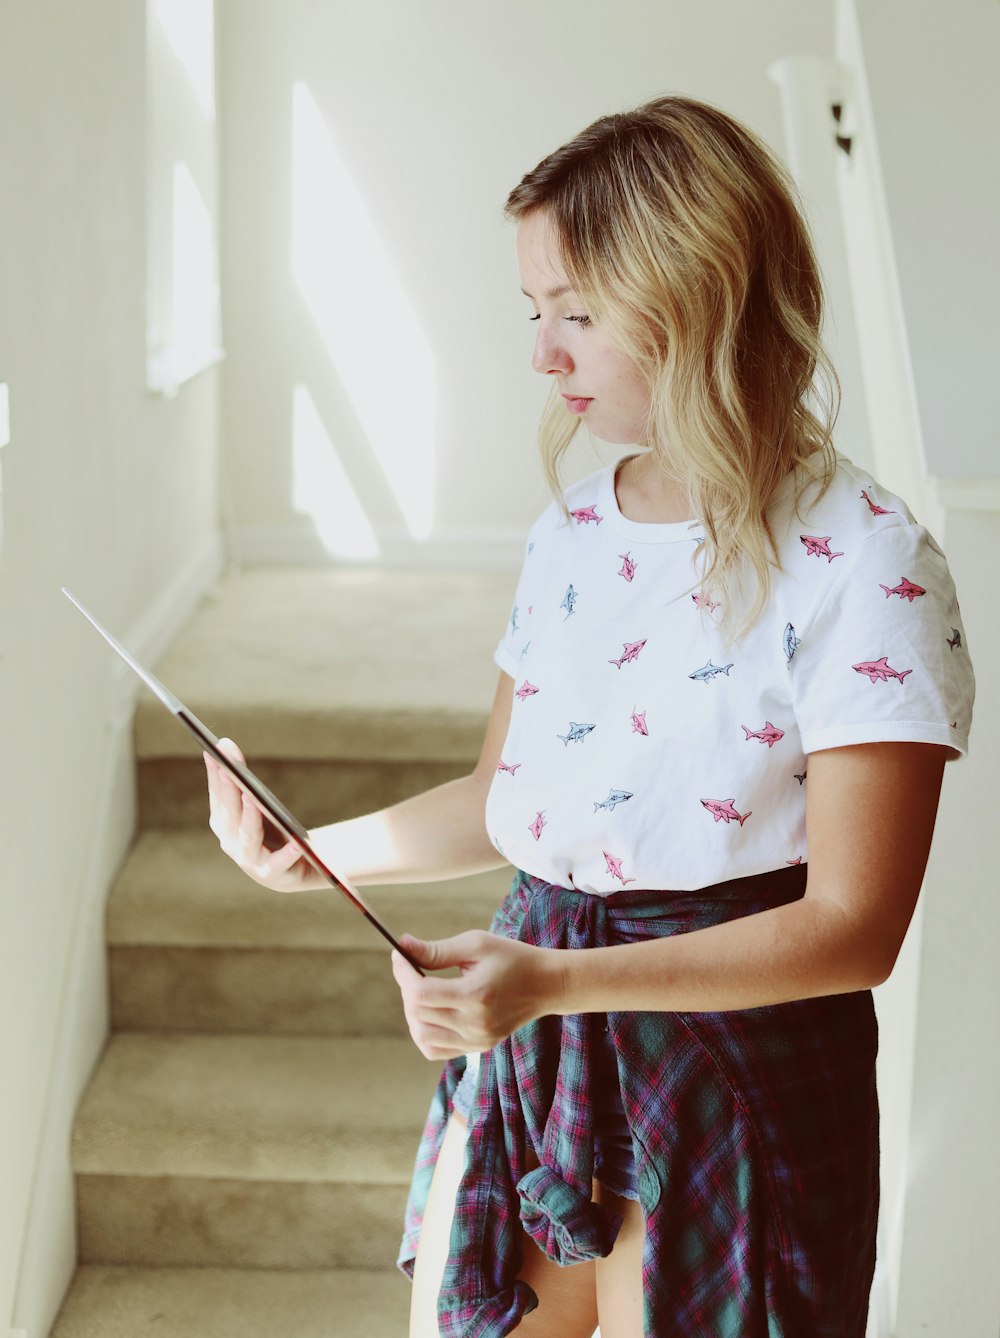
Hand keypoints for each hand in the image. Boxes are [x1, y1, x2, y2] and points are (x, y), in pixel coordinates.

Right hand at [204, 739, 316, 892]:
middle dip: (229, 790)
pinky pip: (278, 863)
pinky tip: (297, 842)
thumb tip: (225, 744)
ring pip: (248, 838)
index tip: (214, 749)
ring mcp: (248, 860)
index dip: (215, 772)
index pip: (218, 795)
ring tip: (253, 799)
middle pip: (230, 814)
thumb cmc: (270, 829)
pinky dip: (287, 853)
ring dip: (249, 818)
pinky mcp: (271, 874)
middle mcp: (230, 842)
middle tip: (229, 769)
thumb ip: (241, 780)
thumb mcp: (255, 803)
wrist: (292, 867)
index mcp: (223, 823)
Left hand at [390, 931, 564, 1060]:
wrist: (545, 984)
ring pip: (422, 1036)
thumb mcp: (476, 944)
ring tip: (422, 990)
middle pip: (417, 1014)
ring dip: (412, 1012)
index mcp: (475, 995)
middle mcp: (474, 1024)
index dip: (402, 972)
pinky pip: (436, 1049)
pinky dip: (424, 1031)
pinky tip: (432, 1010)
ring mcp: (476, 1040)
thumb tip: (402, 946)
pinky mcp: (478, 1047)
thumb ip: (437, 950)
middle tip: (412, 968)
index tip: (398, 954)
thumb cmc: (511, 957)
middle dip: (406, 988)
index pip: (421, 992)